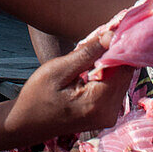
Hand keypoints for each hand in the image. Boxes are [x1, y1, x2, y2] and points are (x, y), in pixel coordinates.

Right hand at [4, 32, 131, 147]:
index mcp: (97, 102)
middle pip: (126, 74)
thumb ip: (87, 54)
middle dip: (116, 54)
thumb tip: (112, 35)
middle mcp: (109, 113)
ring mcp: (109, 116)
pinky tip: (93, 66)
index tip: (115, 27)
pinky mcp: (107, 115)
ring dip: (112, 63)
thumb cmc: (37, 96)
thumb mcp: (57, 70)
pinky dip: (108, 74)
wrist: (26, 124)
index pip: (124, 68)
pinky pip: (115, 87)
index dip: (122, 46)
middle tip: (101, 37)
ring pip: (122, 79)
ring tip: (93, 52)